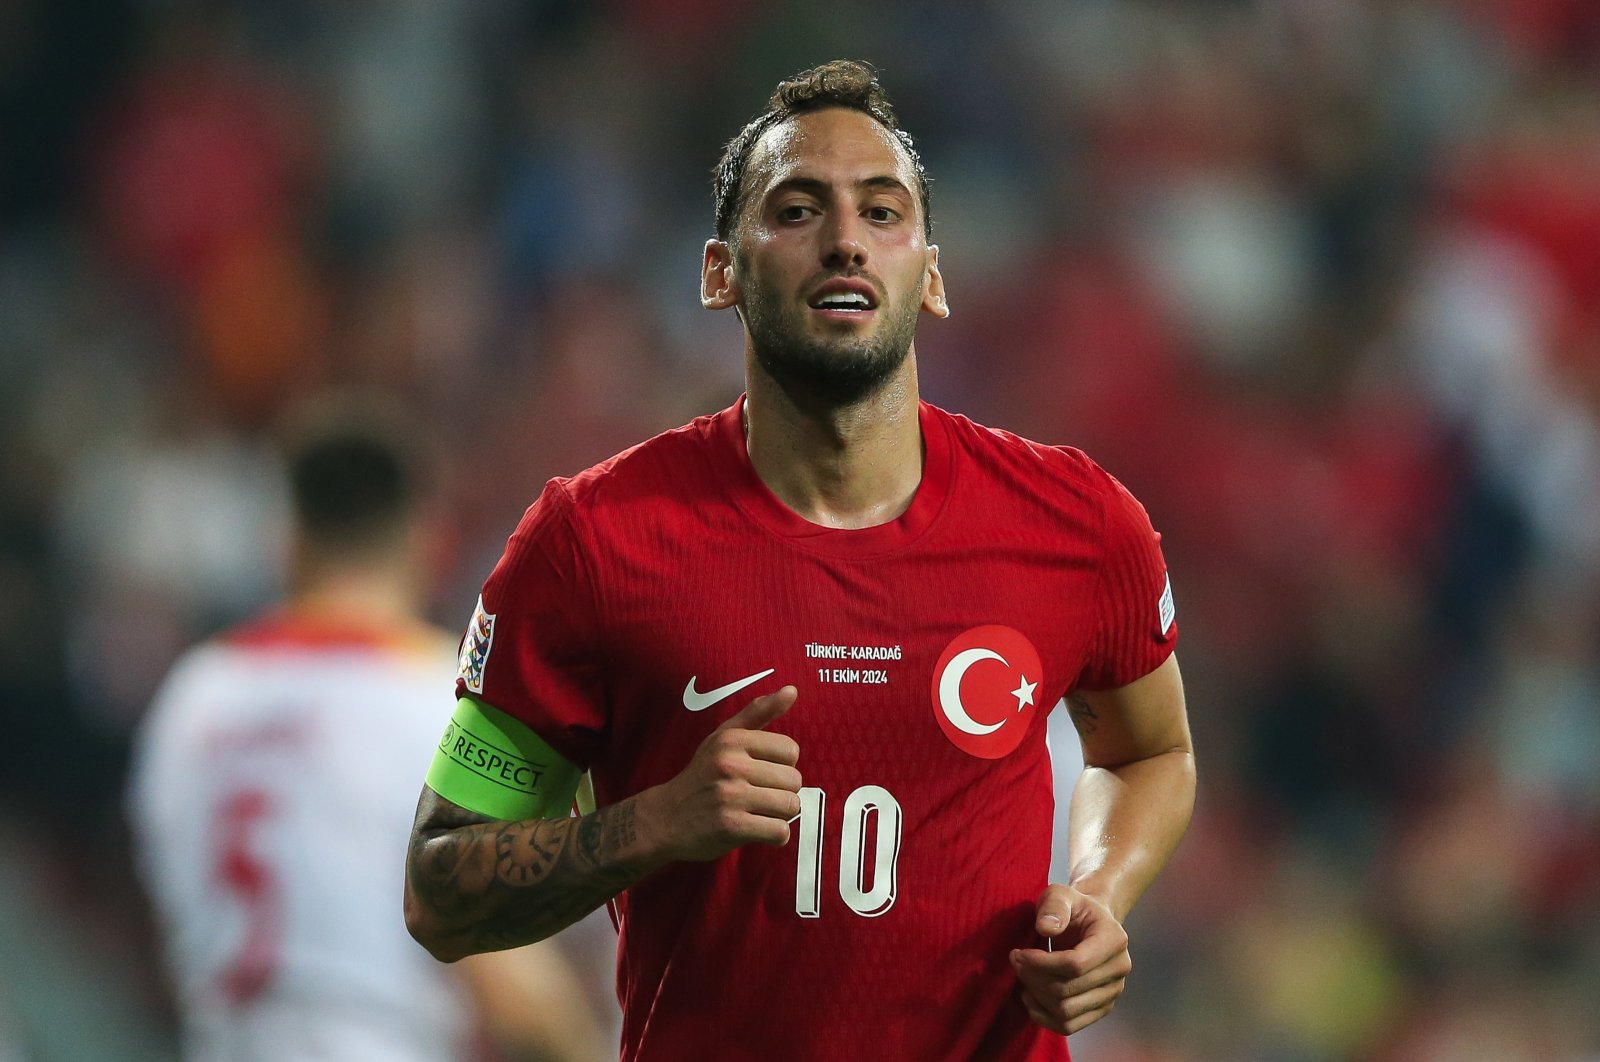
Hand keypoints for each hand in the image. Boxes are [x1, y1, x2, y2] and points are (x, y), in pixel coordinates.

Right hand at [643, 686, 801, 862]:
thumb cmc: (703, 775)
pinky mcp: (731, 827)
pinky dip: (774, 835)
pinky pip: (779, 832)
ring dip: (780, 814)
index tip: (762, 772)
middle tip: (759, 795)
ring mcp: (730, 797)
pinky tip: (757, 829)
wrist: (665, 817)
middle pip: (794, 781)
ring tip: (759, 812)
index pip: (790, 750)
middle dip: (783, 792)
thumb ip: (759, 713)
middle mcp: (730, 765)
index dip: (782, 765)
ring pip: (790, 806)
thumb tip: (792, 690)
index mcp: (732, 740)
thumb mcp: (724, 737)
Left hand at [1011, 884, 1131, 1035]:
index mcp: (1114, 939)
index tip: (1018, 953)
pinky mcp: (1101, 1007)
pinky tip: (1030, 999)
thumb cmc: (1073, 907)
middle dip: (1033, 978)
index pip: (1075, 964)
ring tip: (1022, 978)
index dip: (1041, 964)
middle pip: (1068, 990)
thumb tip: (1046, 928)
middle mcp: (1119, 969)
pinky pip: (1070, 1026)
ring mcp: (1113, 992)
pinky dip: (1044, 1017)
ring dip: (1036, 998)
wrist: (1089, 922)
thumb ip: (1054, 906)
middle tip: (1015, 961)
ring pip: (1066, 1011)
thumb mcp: (1060, 894)